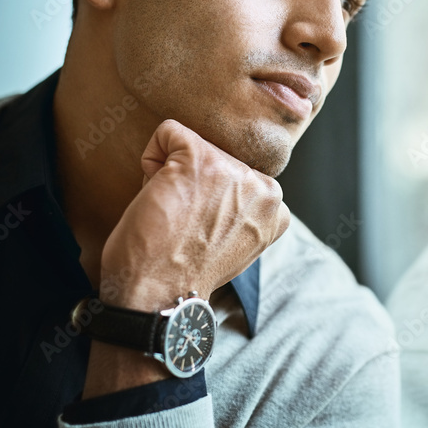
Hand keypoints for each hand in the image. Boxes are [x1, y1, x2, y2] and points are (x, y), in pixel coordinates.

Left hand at [100, 118, 289, 309]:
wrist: (160, 294)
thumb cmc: (187, 274)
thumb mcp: (235, 242)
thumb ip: (242, 210)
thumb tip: (226, 184)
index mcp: (276, 207)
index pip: (237, 177)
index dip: (210, 199)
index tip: (202, 230)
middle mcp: (264, 186)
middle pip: (217, 159)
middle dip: (194, 184)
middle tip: (185, 224)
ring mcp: (233, 171)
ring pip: (193, 147)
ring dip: (174, 175)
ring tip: (173, 214)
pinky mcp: (199, 158)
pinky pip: (168, 133)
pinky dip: (152, 158)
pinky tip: (157, 197)